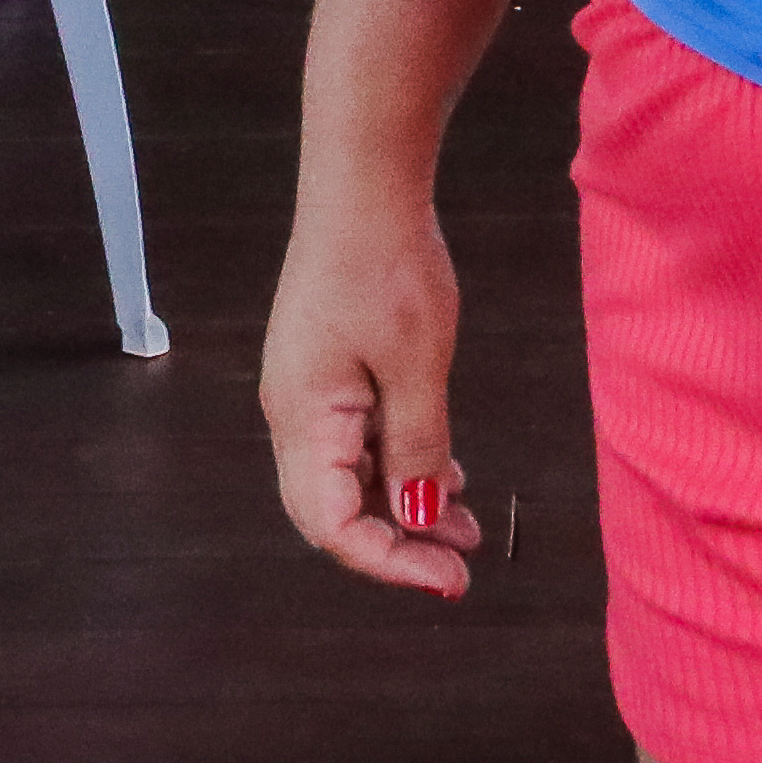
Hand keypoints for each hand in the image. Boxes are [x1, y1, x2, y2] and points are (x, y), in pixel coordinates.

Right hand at [263, 196, 480, 598]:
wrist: (363, 184)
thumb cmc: (385, 263)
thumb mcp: (418, 365)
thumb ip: (418, 448)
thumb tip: (419, 519)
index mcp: (303, 417)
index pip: (330, 525)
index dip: (388, 562)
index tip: (449, 578)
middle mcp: (294, 412)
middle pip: (333, 509)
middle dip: (397, 544)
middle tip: (461, 567)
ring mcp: (308, 390)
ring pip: (349, 476)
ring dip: (404, 507)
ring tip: (467, 529)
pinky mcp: (327, 369)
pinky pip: (357, 439)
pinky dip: (399, 464)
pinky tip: (446, 471)